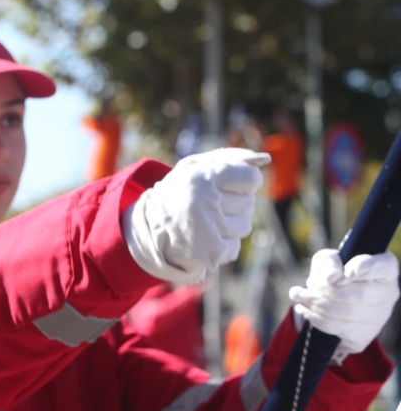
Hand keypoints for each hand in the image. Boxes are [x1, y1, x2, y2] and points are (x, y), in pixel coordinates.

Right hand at [123, 148, 269, 285]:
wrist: (146, 227)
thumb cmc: (179, 191)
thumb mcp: (196, 166)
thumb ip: (230, 157)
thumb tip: (264, 159)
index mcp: (200, 177)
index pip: (251, 178)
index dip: (244, 181)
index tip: (227, 184)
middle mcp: (203, 203)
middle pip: (249, 203)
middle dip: (235, 203)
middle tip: (210, 204)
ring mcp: (206, 230)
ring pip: (244, 225)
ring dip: (229, 224)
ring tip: (206, 221)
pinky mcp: (209, 253)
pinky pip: (234, 246)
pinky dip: (223, 244)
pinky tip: (204, 237)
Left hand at [290, 248, 398, 362]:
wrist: (328, 301)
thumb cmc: (332, 273)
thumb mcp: (327, 260)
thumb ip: (329, 262)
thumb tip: (333, 277)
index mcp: (385, 269)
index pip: (382, 267)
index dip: (362, 269)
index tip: (341, 274)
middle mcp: (388, 295)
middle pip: (358, 295)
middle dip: (323, 291)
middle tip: (301, 289)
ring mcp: (378, 319)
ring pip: (347, 315)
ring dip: (315, 305)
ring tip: (298, 296)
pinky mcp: (363, 338)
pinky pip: (339, 331)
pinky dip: (316, 320)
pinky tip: (305, 310)